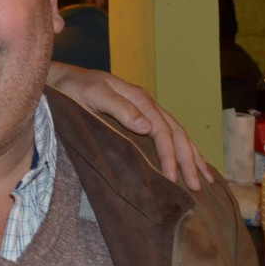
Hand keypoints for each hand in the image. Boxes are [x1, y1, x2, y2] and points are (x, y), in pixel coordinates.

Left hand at [46, 62, 213, 190]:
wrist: (60, 78)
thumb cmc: (72, 88)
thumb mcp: (93, 94)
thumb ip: (119, 108)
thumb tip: (148, 127)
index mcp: (138, 99)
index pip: (163, 130)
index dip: (169, 155)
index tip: (172, 179)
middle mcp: (146, 104)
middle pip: (176, 133)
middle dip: (188, 160)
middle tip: (196, 187)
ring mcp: (144, 110)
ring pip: (177, 134)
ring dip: (191, 156)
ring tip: (204, 179)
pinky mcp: (137, 117)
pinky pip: (166, 133)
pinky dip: (181, 148)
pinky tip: (189, 161)